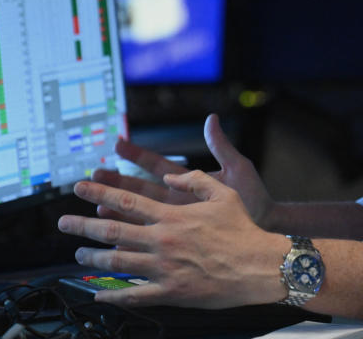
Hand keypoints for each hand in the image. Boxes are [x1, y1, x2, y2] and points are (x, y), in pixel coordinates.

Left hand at [57, 171, 287, 308]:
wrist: (259, 265)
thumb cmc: (243, 228)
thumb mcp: (222, 192)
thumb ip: (194, 180)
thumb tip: (172, 176)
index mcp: (172, 215)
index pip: (126, 200)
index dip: (99, 192)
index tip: (80, 187)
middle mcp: (162, 240)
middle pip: (112, 230)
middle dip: (82, 225)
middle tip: (63, 222)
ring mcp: (163, 267)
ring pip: (117, 262)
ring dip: (92, 258)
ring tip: (77, 255)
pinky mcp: (170, 292)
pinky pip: (135, 295)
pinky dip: (113, 295)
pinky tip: (99, 295)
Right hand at [92, 114, 275, 227]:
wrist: (269, 229)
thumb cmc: (256, 199)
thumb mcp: (239, 169)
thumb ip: (221, 145)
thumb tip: (211, 118)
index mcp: (189, 183)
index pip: (158, 165)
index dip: (138, 155)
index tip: (117, 143)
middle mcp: (178, 202)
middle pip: (141, 190)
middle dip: (117, 182)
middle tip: (93, 176)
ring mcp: (177, 223)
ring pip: (140, 217)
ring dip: (118, 211)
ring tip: (97, 207)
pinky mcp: (180, 244)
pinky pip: (152, 243)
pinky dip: (133, 243)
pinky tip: (115, 244)